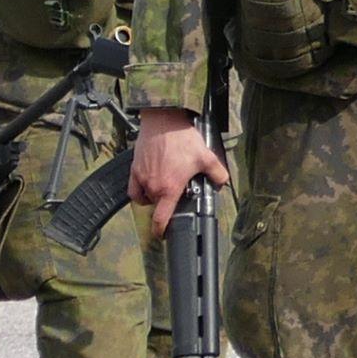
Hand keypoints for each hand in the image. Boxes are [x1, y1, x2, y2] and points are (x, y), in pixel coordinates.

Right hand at [129, 109, 228, 237]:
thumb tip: (222, 184)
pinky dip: (140, 191)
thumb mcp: (207, 157)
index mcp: (169, 189)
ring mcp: (141, 179)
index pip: (161, 218)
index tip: (162, 234)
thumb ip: (218, 174)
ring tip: (166, 187)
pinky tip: (150, 184)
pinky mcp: (134, 170)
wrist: (163, 123)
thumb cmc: (182, 140)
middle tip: (177, 192)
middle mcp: (152, 187)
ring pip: (146, 197)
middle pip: (157, 205)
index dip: (161, 230)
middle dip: (166, 203)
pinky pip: (134, 189)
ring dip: (154, 197)